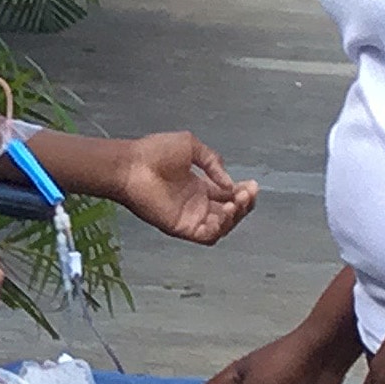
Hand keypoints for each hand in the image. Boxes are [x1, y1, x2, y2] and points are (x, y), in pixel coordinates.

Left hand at [110, 132, 257, 246]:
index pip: (229, 196)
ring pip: (222, 227)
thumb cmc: (154, 152)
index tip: (252, 184)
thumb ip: (213, 162)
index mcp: (199, 186)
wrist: (131, 164)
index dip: (244, 192)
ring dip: (235, 217)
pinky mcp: (180, 227)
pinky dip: (220, 227)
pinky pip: (207, 236)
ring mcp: (189, 217)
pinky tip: (224, 211)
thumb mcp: (191, 146)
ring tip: (236, 201)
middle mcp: (196, 204)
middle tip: (248, 192)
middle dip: (245, 204)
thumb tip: (229, 183)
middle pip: (230, 213)